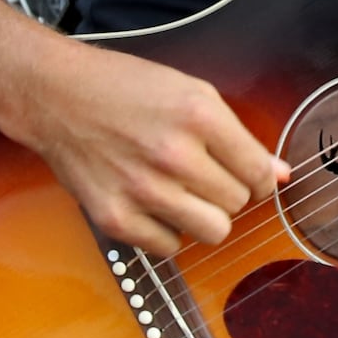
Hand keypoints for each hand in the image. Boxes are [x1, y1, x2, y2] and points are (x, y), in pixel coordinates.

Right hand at [16, 41, 286, 255]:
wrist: (58, 97)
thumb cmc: (126, 89)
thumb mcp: (193, 94)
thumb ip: (239, 138)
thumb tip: (280, 175)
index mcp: (198, 115)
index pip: (258, 173)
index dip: (262, 179)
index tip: (251, 177)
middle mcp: (173, 155)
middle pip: (237, 203)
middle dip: (229, 192)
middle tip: (205, 175)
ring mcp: (142, 190)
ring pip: (213, 232)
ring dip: (204, 216)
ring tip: (184, 193)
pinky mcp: (115, 218)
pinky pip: (169, 248)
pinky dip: (167, 232)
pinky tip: (154, 205)